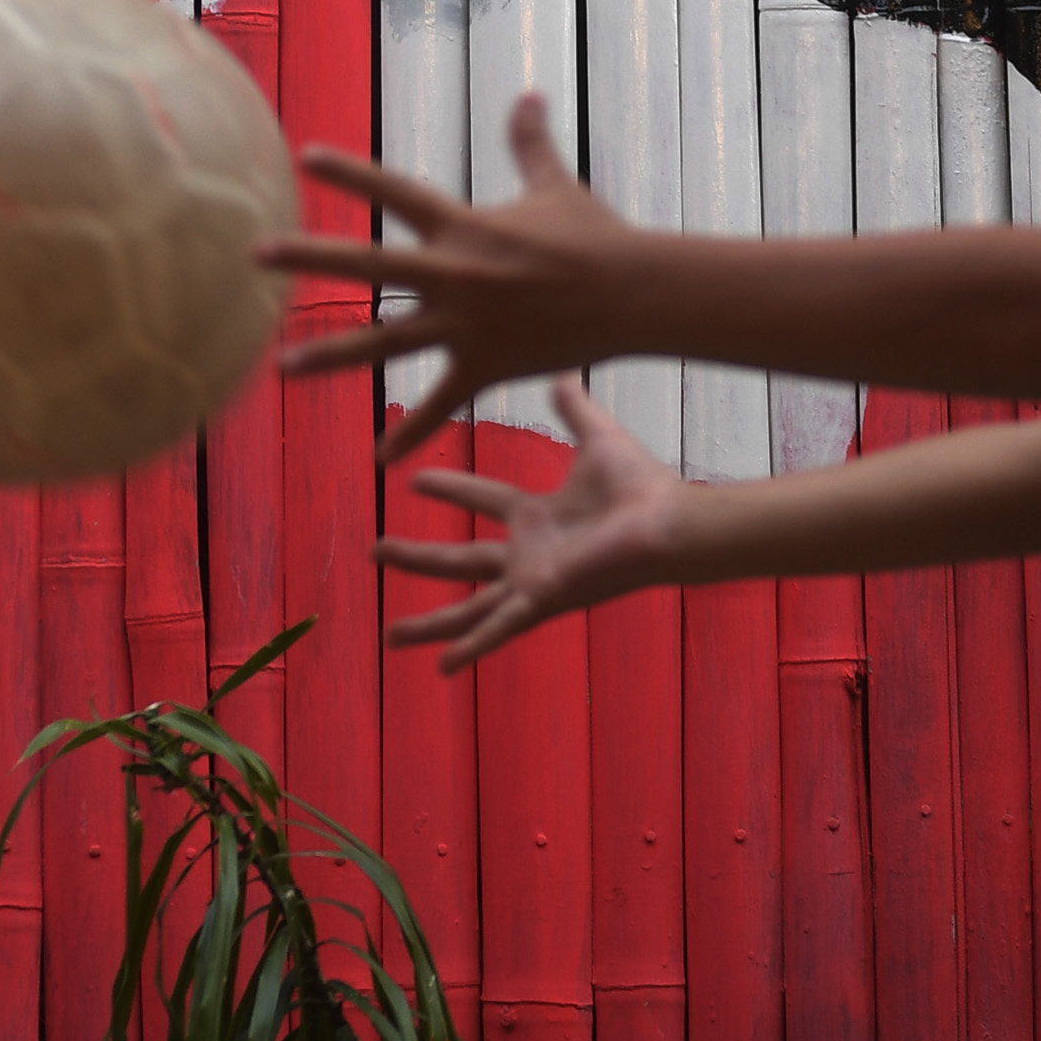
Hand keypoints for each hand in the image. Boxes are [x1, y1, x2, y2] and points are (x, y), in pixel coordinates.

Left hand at [258, 91, 651, 466]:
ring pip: (383, 342)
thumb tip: (528, 92)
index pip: (395, 192)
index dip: (350, 174)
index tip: (304, 158)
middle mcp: (452, 274)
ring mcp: (464, 324)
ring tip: (282, 368)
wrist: (632, 293)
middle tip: (256, 254)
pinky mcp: (482, 366)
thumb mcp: (555, 184)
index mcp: (462, 228)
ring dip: (331, 356)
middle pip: (367, 265)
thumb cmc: (594, 235)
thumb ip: (528, 142)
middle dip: (308, 258)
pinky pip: (438, 404)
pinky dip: (411, 433)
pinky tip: (379, 458)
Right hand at [378, 380, 687, 670]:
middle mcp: (530, 555)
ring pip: (469, 609)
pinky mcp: (541, 600)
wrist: (667, 523)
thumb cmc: (642, 487)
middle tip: (374, 551)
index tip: (412, 478)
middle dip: (416, 558)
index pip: (483, 499)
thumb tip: (563, 370)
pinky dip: (472, 649)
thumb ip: (575, 407)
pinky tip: (442, 669)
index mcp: (539, 517)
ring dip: (430, 623)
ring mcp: (533, 583)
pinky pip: (499, 628)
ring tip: (389, 636)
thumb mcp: (597, 437)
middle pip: (460, 561)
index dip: (449, 487)